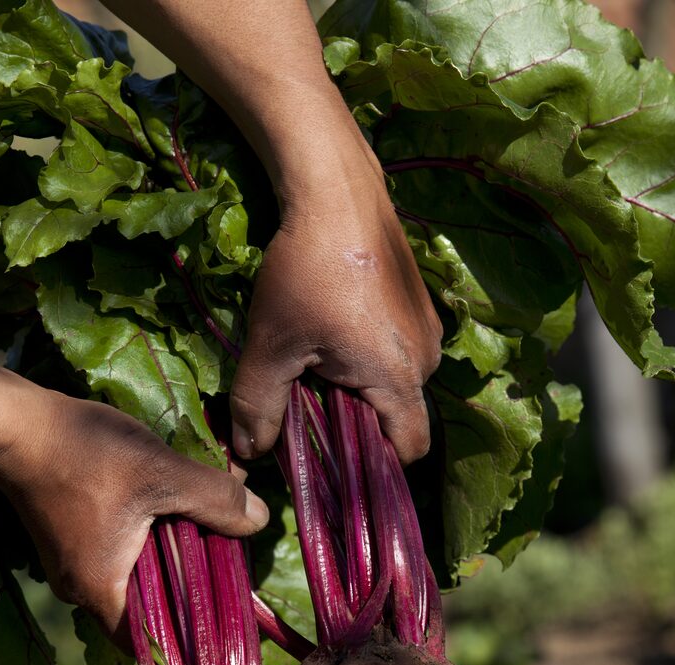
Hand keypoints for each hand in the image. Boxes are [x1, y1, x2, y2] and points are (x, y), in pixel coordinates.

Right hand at [0, 390, 267, 642]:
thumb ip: (215, 500)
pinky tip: (169, 510)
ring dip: (169, 559)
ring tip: (205, 530)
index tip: (230, 615)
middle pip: (150, 610)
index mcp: (103, 593)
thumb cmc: (83, 453)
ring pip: (136, 578)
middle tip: (228, 564)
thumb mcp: (162, 473)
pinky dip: (147, 540)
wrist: (11, 422)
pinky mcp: (66, 540)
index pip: (156, 643)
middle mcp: (81, 592)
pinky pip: (118, 555)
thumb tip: (260, 521)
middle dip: (189, 588)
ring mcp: (70, 566)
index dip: (196, 635)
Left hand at [230, 157, 441, 463]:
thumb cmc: (305, 269)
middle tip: (311, 411)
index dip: (373, 467)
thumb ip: (257, 407)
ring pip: (396, 386)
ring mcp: (427, 329)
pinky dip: (368, 360)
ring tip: (317, 368)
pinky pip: (397, 354)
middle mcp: (426, 358)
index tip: (334, 462)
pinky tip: (332, 335)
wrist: (336, 187)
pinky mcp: (419, 305)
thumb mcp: (270, 344)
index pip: (407, 452)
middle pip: (399, 420)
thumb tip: (247, 455)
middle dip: (358, 426)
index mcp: (399, 377)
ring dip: (361, 390)